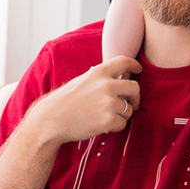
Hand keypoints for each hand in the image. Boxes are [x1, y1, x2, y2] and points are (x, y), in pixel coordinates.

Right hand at [27, 57, 141, 146]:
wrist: (51, 120)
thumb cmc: (63, 102)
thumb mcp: (81, 81)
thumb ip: (99, 79)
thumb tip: (117, 81)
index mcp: (98, 72)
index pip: (124, 62)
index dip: (134, 65)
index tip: (138, 70)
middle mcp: (106, 85)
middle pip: (134, 87)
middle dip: (135, 97)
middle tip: (131, 104)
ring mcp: (109, 103)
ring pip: (129, 109)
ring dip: (122, 115)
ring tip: (104, 117)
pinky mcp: (109, 120)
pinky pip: (122, 123)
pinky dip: (115, 126)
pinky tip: (101, 125)